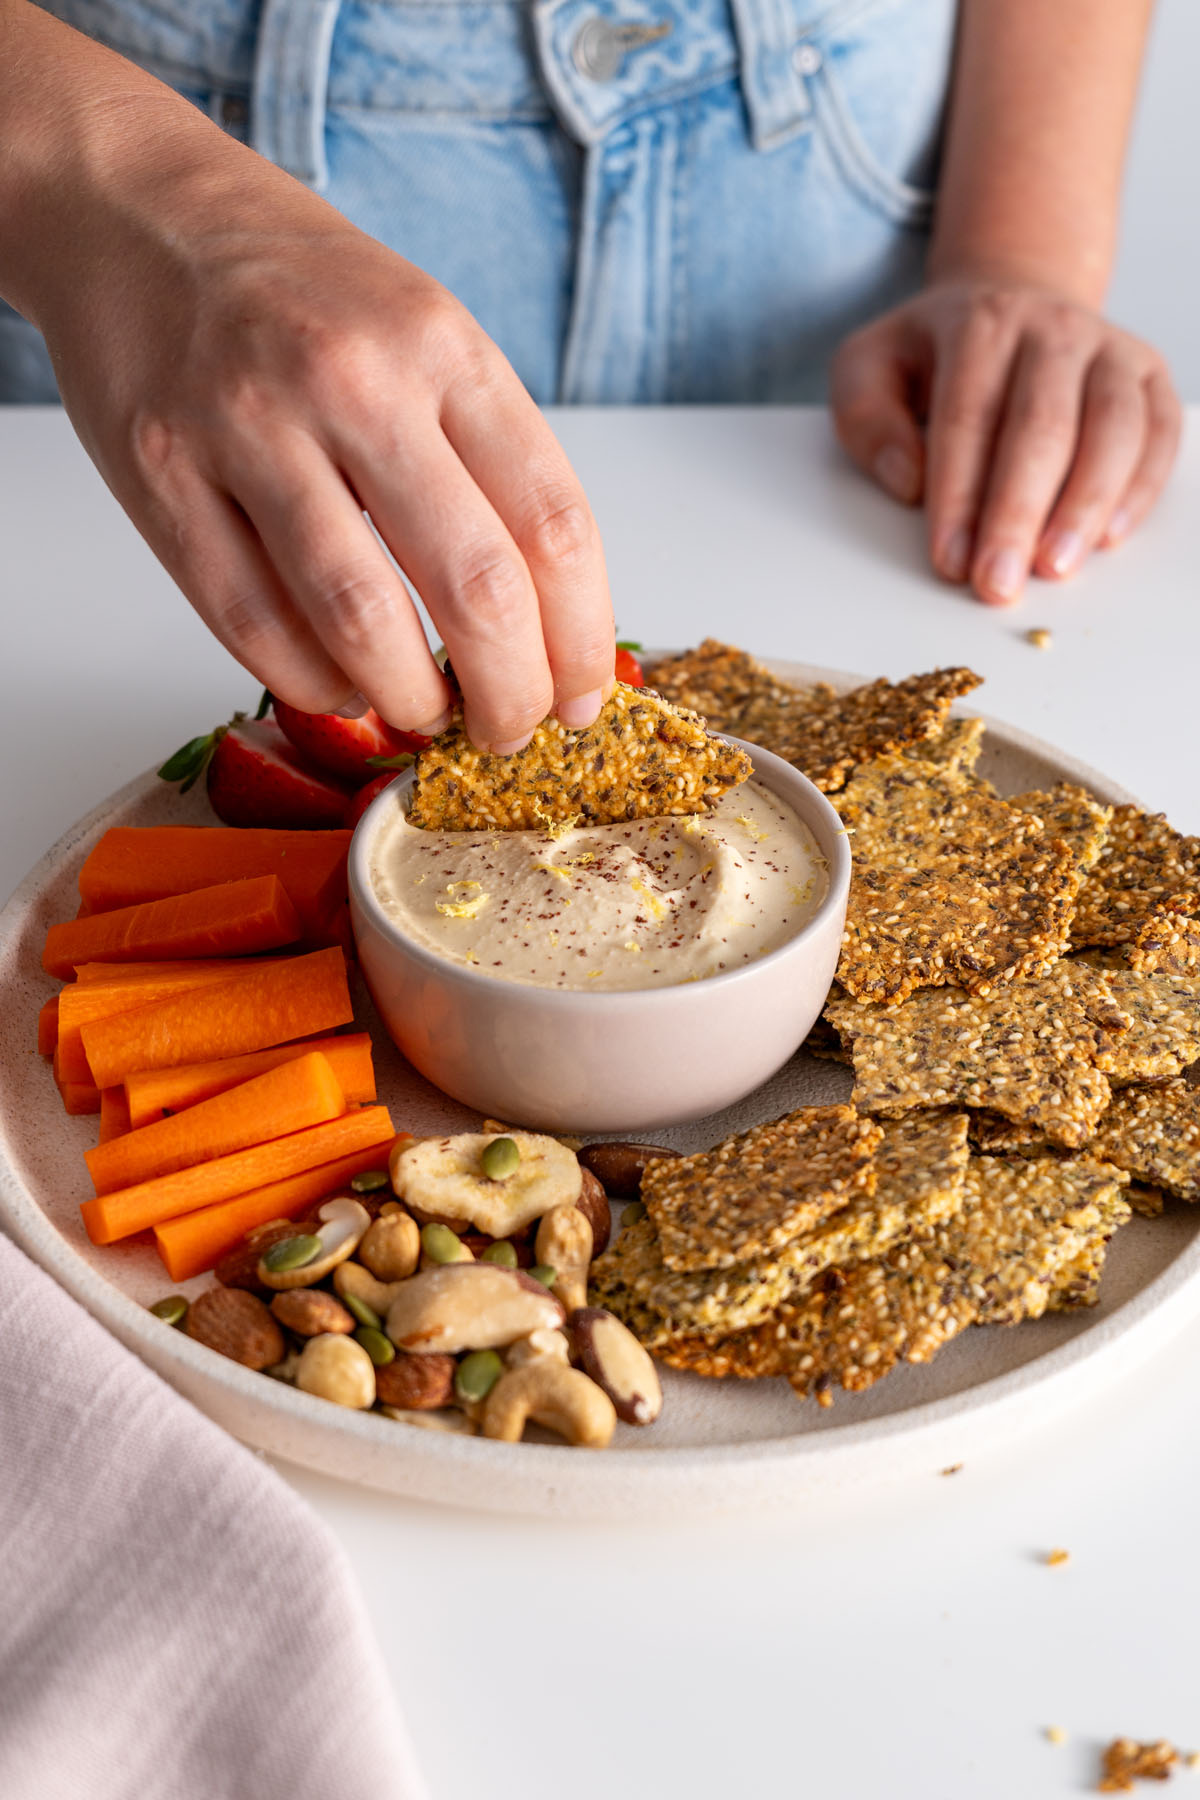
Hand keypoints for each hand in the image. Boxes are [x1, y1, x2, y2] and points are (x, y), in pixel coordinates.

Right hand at [29, 115, 612, 751]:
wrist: (139, 214)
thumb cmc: (301, 291)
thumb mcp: (426, 332)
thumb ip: (487, 458)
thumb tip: (548, 623)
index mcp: (443, 346)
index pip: (554, 522)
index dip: (580, 636)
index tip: (580, 695)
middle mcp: (353, 380)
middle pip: (474, 586)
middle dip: (509, 693)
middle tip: (508, 730)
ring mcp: (249, 428)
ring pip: (361, 620)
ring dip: (410, 700)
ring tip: (424, 715)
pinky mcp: (164, 478)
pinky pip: (253, 625)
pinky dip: (312, 684)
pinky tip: (340, 686)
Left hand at [830, 279, 1180, 604]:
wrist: (1014, 302)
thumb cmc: (937, 356)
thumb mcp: (871, 367)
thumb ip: (867, 419)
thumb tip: (908, 480)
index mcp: (980, 324)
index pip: (969, 418)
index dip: (959, 496)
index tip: (950, 560)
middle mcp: (1052, 329)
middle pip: (1042, 428)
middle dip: (1018, 515)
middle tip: (999, 582)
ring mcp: (1109, 350)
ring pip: (1112, 429)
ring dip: (1085, 506)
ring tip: (1056, 567)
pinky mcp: (1148, 375)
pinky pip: (1158, 433)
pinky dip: (1141, 487)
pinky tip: (1110, 537)